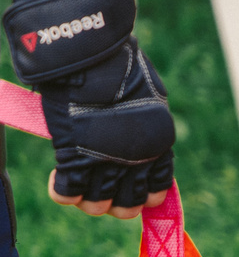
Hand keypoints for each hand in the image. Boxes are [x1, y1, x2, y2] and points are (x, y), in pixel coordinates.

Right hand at [3, 0, 175, 213]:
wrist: (93, 50)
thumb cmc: (118, 65)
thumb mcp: (147, 96)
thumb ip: (143, 123)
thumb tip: (134, 139)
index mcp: (160, 143)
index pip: (158, 188)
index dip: (143, 195)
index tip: (129, 190)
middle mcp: (138, 158)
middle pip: (128, 205)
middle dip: (114, 204)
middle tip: (101, 193)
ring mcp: (106, 159)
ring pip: (98, 206)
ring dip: (88, 202)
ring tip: (79, 189)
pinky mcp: (75, 154)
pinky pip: (69, 192)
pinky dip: (63, 193)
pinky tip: (59, 184)